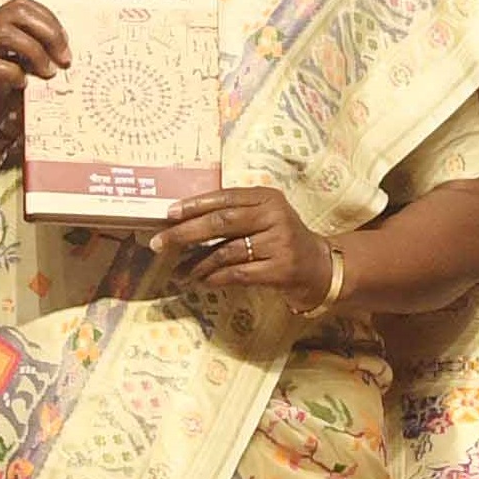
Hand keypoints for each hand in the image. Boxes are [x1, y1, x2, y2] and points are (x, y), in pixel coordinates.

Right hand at [0, 0, 73, 180]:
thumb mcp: (8, 79)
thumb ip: (28, 65)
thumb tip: (62, 62)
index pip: (22, 5)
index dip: (49, 19)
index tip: (65, 44)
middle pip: (16, 11)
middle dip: (48, 31)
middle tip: (63, 59)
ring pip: (4, 32)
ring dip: (34, 51)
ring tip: (46, 73)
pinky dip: (13, 74)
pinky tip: (21, 86)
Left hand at [141, 185, 324, 306]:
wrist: (318, 266)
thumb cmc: (281, 239)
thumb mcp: (264, 217)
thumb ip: (234, 214)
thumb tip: (183, 220)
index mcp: (267, 197)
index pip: (225, 198)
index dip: (195, 205)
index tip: (168, 214)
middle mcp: (275, 216)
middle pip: (222, 222)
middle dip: (186, 233)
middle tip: (160, 242)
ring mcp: (279, 243)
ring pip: (227, 251)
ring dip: (197, 262)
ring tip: (178, 270)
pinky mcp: (281, 269)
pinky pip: (238, 273)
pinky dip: (215, 277)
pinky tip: (201, 280)